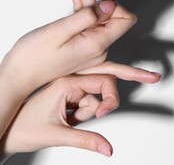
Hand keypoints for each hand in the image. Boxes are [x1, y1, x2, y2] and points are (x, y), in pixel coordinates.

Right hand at [0, 0, 140, 95]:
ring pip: (97, 14)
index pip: (124, 19)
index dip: (116, 1)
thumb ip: (86, 17)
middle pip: (111, 12)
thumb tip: (109, 5)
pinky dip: (82, 3)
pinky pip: (87, 21)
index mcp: (97, 43)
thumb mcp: (59, 32)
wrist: (19, 74)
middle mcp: (98, 46)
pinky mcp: (82, 43)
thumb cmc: (34, 56)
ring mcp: (91, 45)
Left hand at [0, 74, 121, 157]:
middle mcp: (69, 81)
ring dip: (87, 113)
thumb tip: (107, 147)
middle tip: (83, 118)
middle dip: (101, 103)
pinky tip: (68, 119)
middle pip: (102, 85)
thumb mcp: (58, 136)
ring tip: (68, 121)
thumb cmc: (23, 130)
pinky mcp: (68, 95)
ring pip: (94, 98)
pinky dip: (82, 114)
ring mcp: (69, 87)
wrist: (7, 133)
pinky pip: (86, 102)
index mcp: (67, 83)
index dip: (110, 98)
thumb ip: (87, 140)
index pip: (103, 81)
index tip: (102, 114)